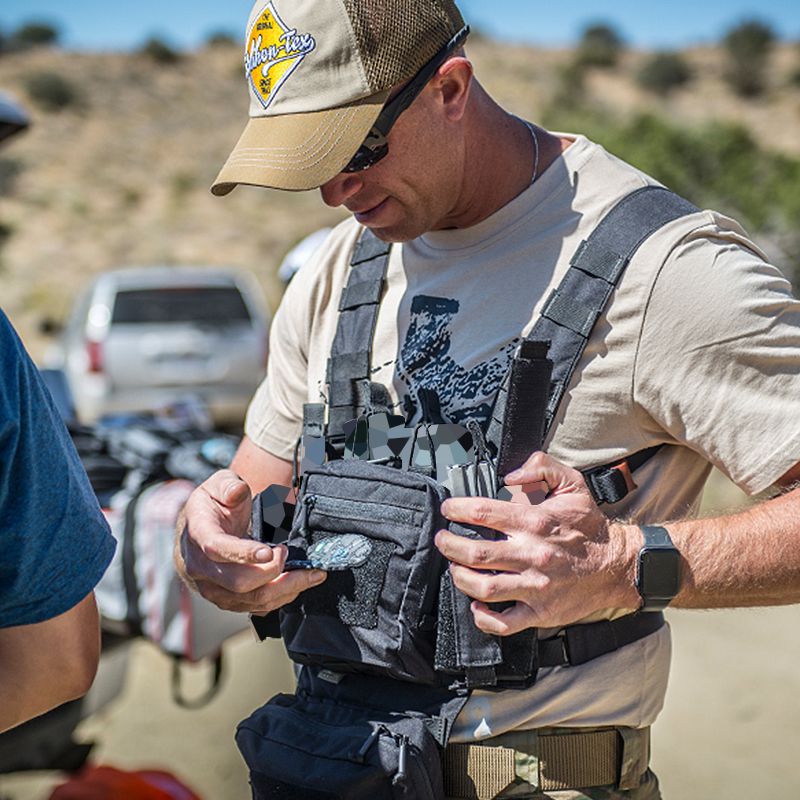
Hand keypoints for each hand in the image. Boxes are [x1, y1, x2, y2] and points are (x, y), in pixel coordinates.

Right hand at [176, 470, 324, 613]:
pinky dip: (281, 597)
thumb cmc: (212, 505)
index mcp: (198, 535)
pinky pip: (255, 606)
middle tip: (293, 555)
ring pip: (251, 599)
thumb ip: (228, 485)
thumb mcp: (219, 484)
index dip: (244, 553)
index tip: (271, 552)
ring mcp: (212, 588)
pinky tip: (298, 584)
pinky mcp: (226, 599)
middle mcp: (200, 567)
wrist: (198, 529)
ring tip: (311, 575)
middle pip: (239, 582)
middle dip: (275, 572)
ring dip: (286, 589)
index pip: (218, 549)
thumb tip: (237, 492)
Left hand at [435, 452, 639, 633]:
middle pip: (476, 553)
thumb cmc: (589, 527)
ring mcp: (536, 587)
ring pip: (484, 588)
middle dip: (450, 545)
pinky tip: (476, 606)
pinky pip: (505, 623)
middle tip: (442, 539)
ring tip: (454, 567)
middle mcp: (533, 555)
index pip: (484, 513)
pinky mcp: (541, 612)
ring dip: (460, 577)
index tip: (449, 509)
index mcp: (535, 523)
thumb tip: (511, 474)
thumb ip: (542, 467)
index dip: (458, 509)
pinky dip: (484, 618)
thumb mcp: (572, 484)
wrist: (618, 565)